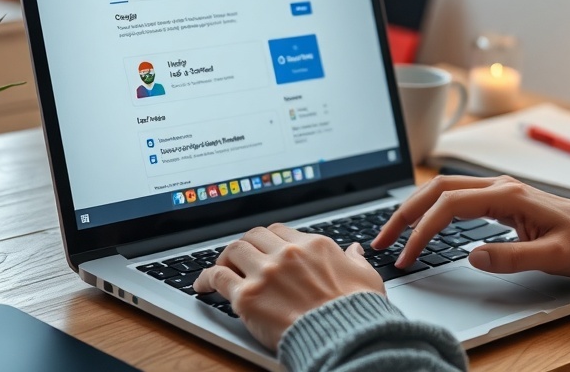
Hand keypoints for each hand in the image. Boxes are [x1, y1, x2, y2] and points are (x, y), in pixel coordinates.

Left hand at [193, 224, 384, 350]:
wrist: (346, 337)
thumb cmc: (358, 312)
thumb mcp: (366, 277)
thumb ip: (356, 260)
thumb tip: (355, 251)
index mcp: (314, 245)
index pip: (280, 231)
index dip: (268, 239)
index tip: (263, 248)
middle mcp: (287, 253)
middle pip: (254, 236)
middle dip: (245, 245)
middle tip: (239, 258)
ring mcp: (266, 272)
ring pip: (233, 250)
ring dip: (224, 258)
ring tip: (219, 269)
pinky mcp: (248, 296)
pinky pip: (218, 277)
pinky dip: (206, 278)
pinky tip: (203, 285)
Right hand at [373, 175, 569, 277]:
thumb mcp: (553, 257)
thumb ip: (513, 257)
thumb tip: (472, 257)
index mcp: (509, 195)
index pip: (449, 206)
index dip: (423, 230)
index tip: (409, 254)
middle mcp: (499, 186)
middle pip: (436, 189)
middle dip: (405, 213)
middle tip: (382, 239)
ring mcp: (497, 190)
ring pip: (442, 190)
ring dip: (414, 209)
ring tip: (393, 233)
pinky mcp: (498, 198)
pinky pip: (454, 197)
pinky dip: (430, 209)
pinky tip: (421, 225)